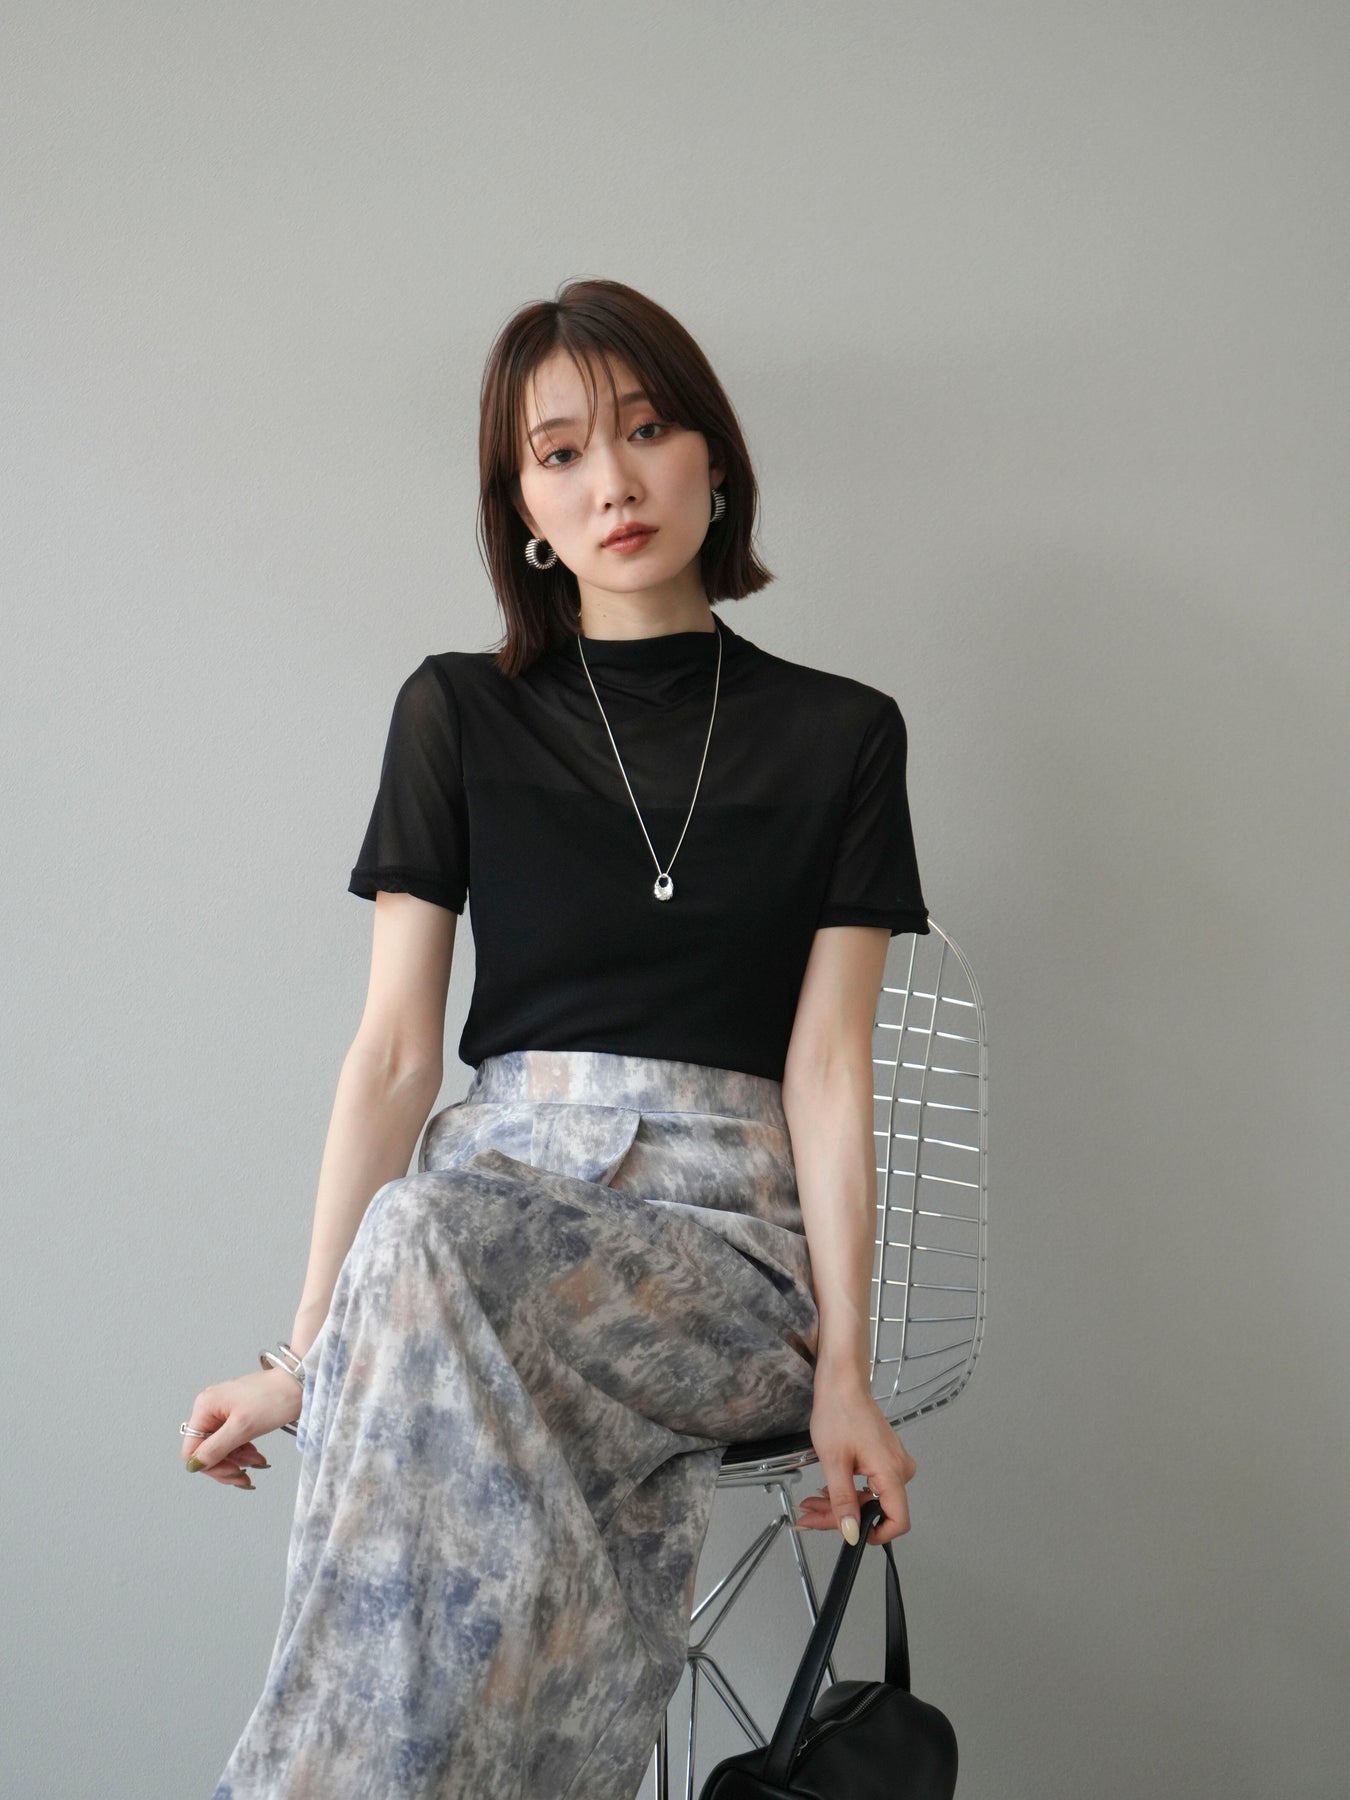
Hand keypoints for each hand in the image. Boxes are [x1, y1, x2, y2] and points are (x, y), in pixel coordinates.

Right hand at [181, 1368, 302, 1489]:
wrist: (299, 1382)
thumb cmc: (274, 1398)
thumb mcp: (242, 1428)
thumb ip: (215, 1448)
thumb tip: (193, 1465)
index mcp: (205, 1407)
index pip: (192, 1449)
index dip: (210, 1465)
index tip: (233, 1472)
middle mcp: (210, 1408)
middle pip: (206, 1450)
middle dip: (227, 1464)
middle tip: (246, 1473)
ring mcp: (224, 1411)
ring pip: (221, 1448)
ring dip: (238, 1460)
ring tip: (258, 1461)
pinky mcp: (237, 1415)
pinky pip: (233, 1441)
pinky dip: (244, 1452)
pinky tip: (257, 1456)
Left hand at [794, 1374, 916, 1546]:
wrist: (842, 1383)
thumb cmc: (839, 1412)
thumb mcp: (834, 1462)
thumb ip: (843, 1501)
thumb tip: (851, 1533)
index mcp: (892, 1472)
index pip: (898, 1521)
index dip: (874, 1534)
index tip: (847, 1535)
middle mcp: (900, 1469)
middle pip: (877, 1511)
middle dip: (842, 1518)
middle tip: (810, 1518)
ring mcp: (894, 1462)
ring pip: (870, 1499)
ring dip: (841, 1505)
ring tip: (812, 1503)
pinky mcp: (885, 1457)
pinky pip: (870, 1485)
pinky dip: (848, 1490)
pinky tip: (826, 1491)